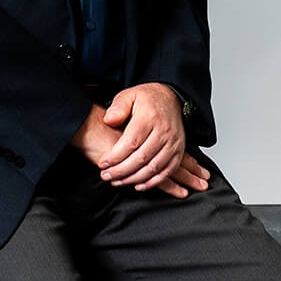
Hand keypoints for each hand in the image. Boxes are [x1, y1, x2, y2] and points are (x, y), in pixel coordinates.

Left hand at [75, 83, 202, 194]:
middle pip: (142, 157)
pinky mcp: (178, 151)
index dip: (115, 156)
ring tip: (117, 181)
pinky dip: (153, 182)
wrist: (170, 98)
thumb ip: (118, 107)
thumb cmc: (147, 99)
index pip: (131, 142)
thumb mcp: (129, 95)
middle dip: (121, 170)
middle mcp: (164, 131)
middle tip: (106, 176)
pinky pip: (167, 171)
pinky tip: (138, 185)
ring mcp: (173, 142)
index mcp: (150, 117)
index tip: (102, 163)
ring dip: (134, 178)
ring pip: (153, 167)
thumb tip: (109, 120)